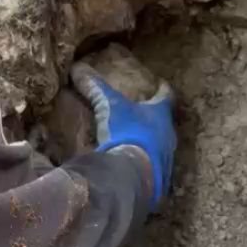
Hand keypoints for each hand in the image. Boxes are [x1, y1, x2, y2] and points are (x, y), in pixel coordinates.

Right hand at [72, 63, 175, 210]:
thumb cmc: (126, 133)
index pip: (166, 96)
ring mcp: (166, 157)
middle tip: (144, 112)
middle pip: (164, 122)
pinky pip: (153, 165)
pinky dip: (144, 161)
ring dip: (151, 141)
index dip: (163, 89)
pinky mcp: (159, 178)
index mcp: (160, 114)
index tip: (161, 84)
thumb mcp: (108, 106)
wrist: (133, 174)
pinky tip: (133, 162)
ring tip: (137, 138)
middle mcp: (168, 135)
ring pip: (161, 144)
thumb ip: (95, 87)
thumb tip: (78, 68)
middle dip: (154, 118)